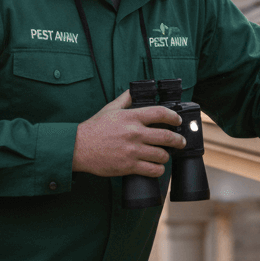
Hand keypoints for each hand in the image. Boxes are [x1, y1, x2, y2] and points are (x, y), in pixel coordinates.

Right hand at [72, 88, 186, 177]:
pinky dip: (158, 169)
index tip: (177, 121)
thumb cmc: (93, 128)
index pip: (160, 113)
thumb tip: (133, 91)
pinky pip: (152, 170)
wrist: (79, 148)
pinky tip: (156, 167)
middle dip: (178, 140)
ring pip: (162, 155)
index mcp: (131, 117)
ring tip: (165, 155)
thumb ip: (124, 99)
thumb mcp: (109, 108)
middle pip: (167, 136)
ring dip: (167, 156)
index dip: (174, 117)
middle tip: (180, 142)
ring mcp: (133, 151)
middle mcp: (135, 133)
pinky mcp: (129, 166)